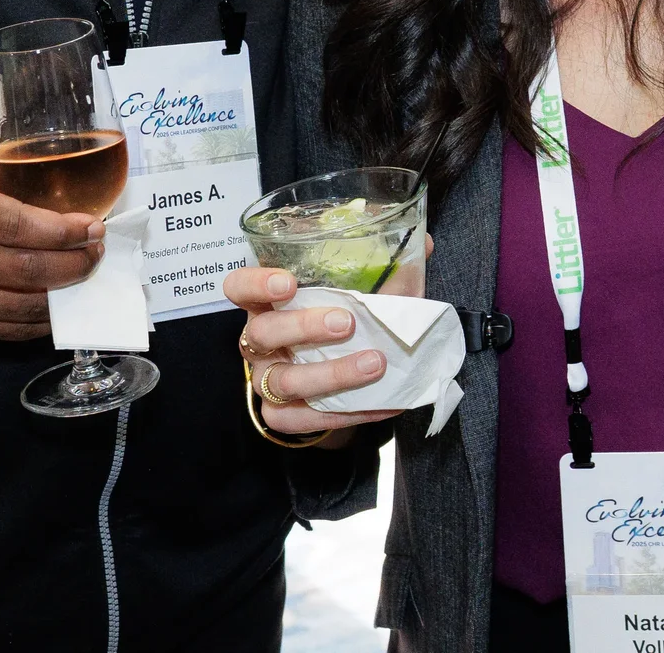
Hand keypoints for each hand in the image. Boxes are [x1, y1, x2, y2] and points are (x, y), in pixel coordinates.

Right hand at [0, 158, 100, 339]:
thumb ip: (4, 187)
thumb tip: (62, 202)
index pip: (17, 226)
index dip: (63, 231)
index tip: (93, 226)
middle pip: (24, 270)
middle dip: (73, 264)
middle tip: (96, 252)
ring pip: (17, 307)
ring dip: (61, 296)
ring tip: (82, 277)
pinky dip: (34, 322)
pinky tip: (55, 307)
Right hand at [226, 265, 403, 444]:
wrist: (338, 382)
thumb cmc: (343, 325)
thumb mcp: (361, 292)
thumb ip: (386, 269)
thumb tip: (424, 243)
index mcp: (268, 303)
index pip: (239, 287)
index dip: (255, 283)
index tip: (288, 283)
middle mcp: (259, 342)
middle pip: (261, 333)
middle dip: (303, 327)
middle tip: (347, 323)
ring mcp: (265, 381)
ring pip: (282, 382)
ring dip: (330, 373)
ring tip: (374, 363)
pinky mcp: (281, 417)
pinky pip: (304, 420)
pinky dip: (346, 412)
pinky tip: (381, 402)